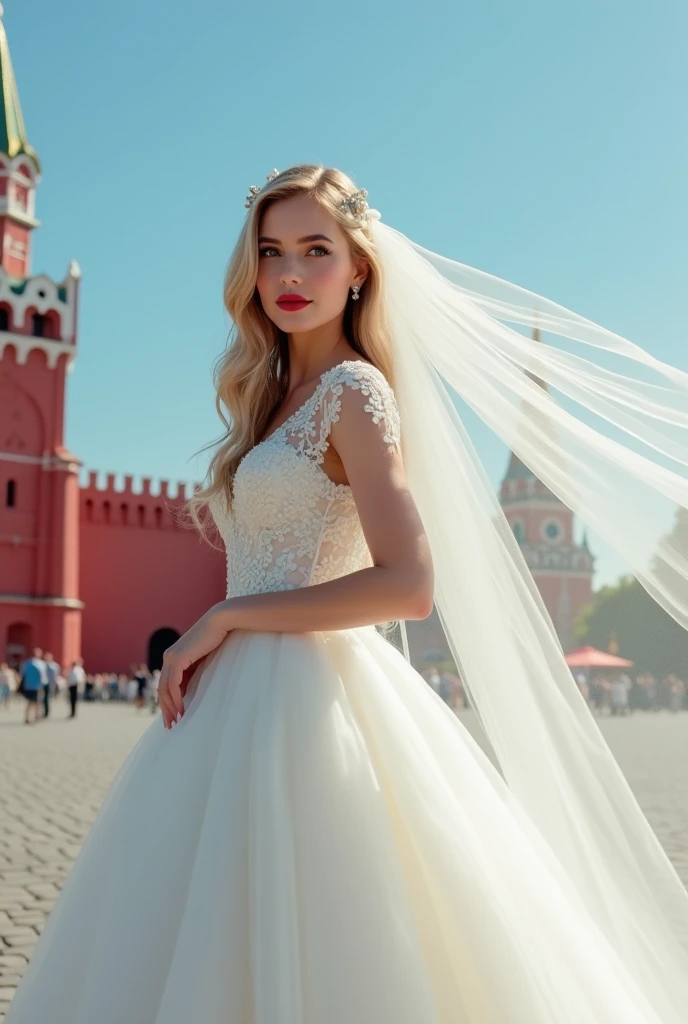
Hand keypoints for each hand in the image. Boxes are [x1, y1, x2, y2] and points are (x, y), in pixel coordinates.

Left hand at [157, 605, 230, 730]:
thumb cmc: (218, 639)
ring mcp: (171, 657)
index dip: (169, 703)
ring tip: (176, 722)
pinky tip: (181, 710)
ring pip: (165, 689)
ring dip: (170, 707)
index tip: (174, 718)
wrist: (221, 622)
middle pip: (162, 689)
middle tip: (171, 726)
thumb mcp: (204, 660)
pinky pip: (173, 684)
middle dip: (166, 709)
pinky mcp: (177, 658)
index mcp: (174, 658)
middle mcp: (169, 658)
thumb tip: (192, 691)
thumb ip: (196, 672)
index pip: (167, 685)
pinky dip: (176, 699)